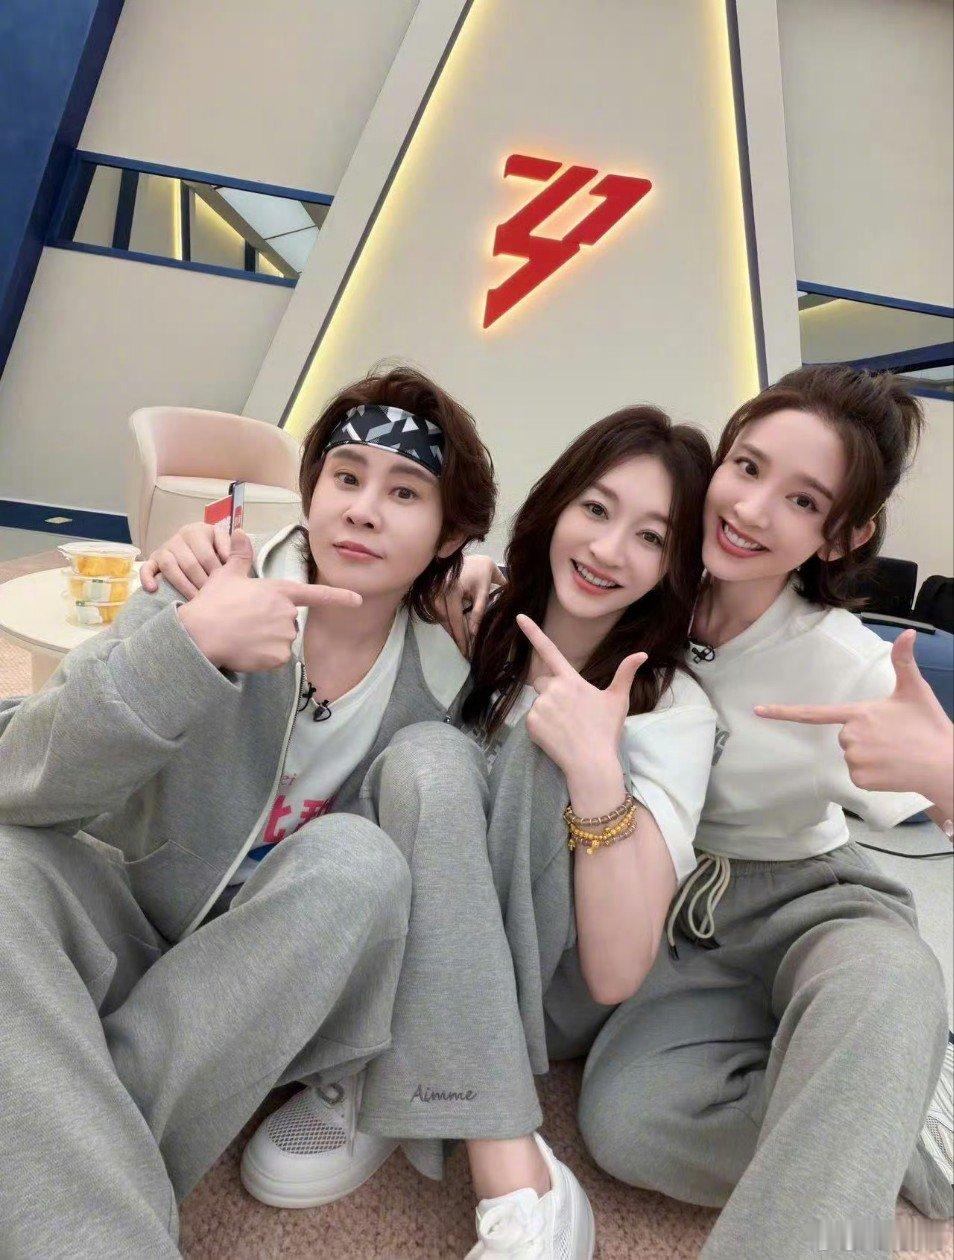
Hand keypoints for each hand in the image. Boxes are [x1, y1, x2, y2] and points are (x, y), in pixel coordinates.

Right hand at [139, 521, 230, 597]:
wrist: (195, 550)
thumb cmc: (215, 552)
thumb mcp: (225, 547)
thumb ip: (233, 550)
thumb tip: (230, 558)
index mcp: (200, 530)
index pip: (207, 555)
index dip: (216, 574)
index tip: (225, 588)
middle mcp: (181, 536)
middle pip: (190, 564)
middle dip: (202, 584)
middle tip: (213, 600)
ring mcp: (166, 547)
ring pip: (170, 567)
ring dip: (183, 586)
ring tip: (195, 601)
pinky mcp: (153, 558)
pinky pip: (147, 568)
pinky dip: (148, 578)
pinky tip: (154, 589)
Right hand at [176, 529, 360, 671]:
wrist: (201, 633)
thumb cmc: (214, 603)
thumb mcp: (227, 575)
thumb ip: (240, 556)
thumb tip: (241, 532)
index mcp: (280, 592)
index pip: (316, 595)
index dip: (338, 597)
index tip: (358, 600)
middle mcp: (287, 613)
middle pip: (288, 622)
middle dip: (272, 624)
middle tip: (245, 622)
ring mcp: (285, 636)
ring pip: (282, 641)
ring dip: (267, 641)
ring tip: (243, 635)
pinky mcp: (279, 657)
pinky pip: (276, 659)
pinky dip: (263, 658)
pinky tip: (246, 650)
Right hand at [436, 554, 504, 655]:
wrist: (469, 553)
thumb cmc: (480, 570)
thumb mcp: (484, 589)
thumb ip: (480, 610)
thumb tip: (474, 633)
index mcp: (452, 590)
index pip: (455, 620)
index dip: (461, 638)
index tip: (467, 652)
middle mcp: (438, 591)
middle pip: (445, 622)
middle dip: (456, 638)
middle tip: (465, 653)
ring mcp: (432, 591)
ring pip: (440, 619)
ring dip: (450, 631)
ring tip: (461, 644)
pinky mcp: (430, 592)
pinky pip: (436, 613)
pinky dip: (445, 622)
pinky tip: (454, 630)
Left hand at [516, 613, 645, 779]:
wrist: (591, 763)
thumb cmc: (606, 731)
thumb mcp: (618, 700)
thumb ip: (625, 673)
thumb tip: (642, 654)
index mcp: (572, 680)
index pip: (549, 650)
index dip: (533, 632)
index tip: (519, 617)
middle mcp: (553, 689)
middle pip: (542, 682)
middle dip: (551, 692)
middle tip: (569, 712)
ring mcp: (540, 706)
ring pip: (538, 702)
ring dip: (547, 711)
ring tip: (566, 727)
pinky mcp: (531, 723)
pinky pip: (531, 719)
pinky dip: (541, 727)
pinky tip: (557, 736)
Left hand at [755, 630, 953, 805]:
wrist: (944, 765)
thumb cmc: (929, 726)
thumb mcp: (915, 690)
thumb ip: (904, 660)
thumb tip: (909, 631)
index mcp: (859, 713)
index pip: (814, 713)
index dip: (783, 712)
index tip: (758, 711)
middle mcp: (851, 736)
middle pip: (845, 736)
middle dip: (864, 736)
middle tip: (892, 737)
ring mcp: (854, 759)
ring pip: (851, 756)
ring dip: (869, 755)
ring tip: (894, 752)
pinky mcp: (860, 780)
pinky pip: (858, 775)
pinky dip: (873, 774)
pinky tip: (892, 769)